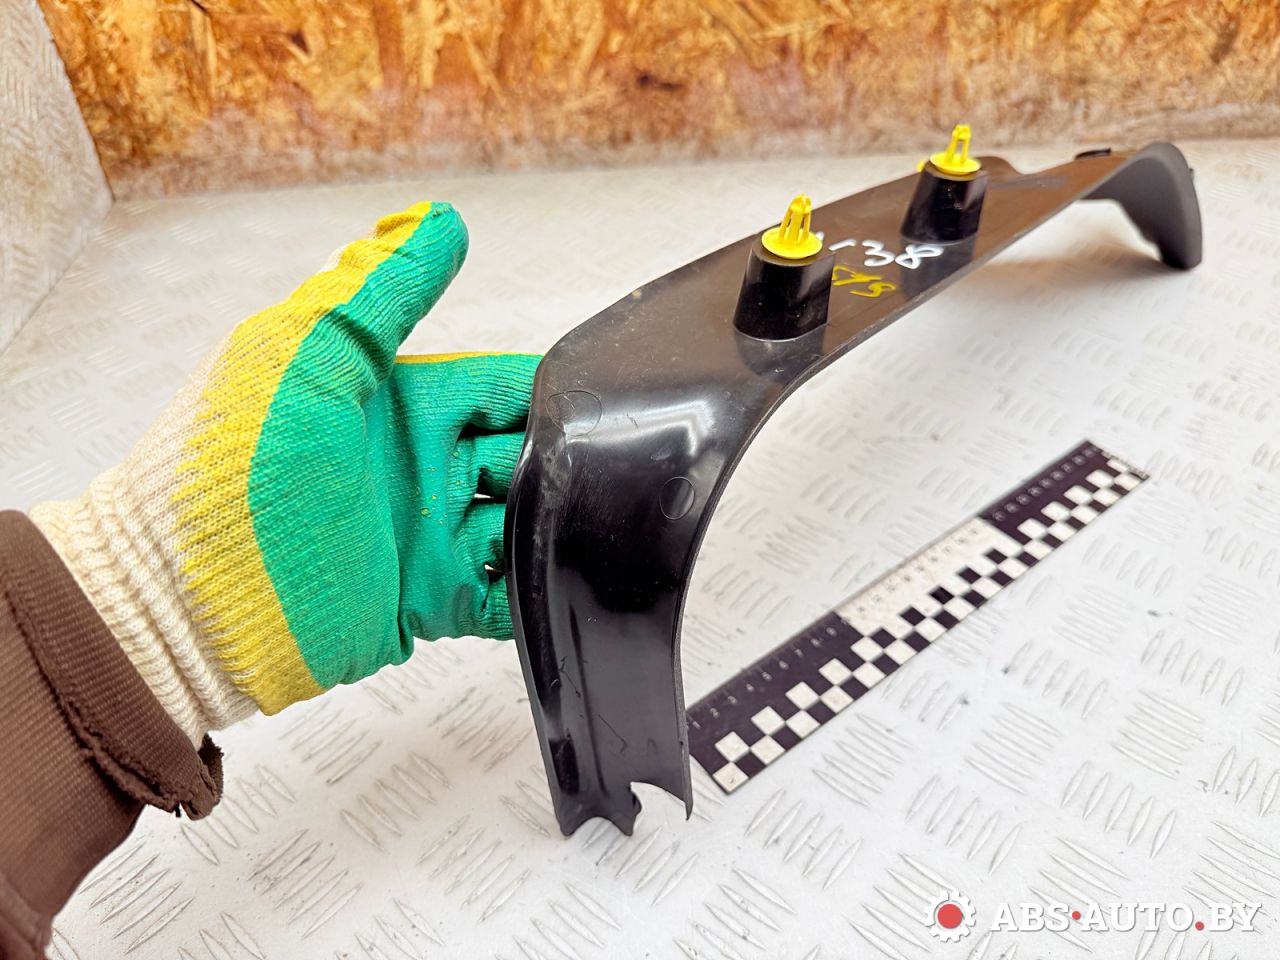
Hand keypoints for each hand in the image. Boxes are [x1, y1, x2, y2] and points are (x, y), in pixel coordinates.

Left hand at [32, 202, 537, 736]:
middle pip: (528, 454)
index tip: (586, 400)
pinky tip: (556, 586)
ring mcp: (428, 536)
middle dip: (559, 462)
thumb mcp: (301, 353)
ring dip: (552, 529)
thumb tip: (440, 220)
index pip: (503, 384)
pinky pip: (505, 599)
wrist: (179, 599)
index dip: (546, 390)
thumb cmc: (220, 469)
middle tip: (582, 475)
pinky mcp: (430, 604)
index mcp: (400, 400)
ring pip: (527, 525)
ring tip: (570, 532)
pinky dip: (536, 596)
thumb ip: (376, 289)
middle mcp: (421, 466)